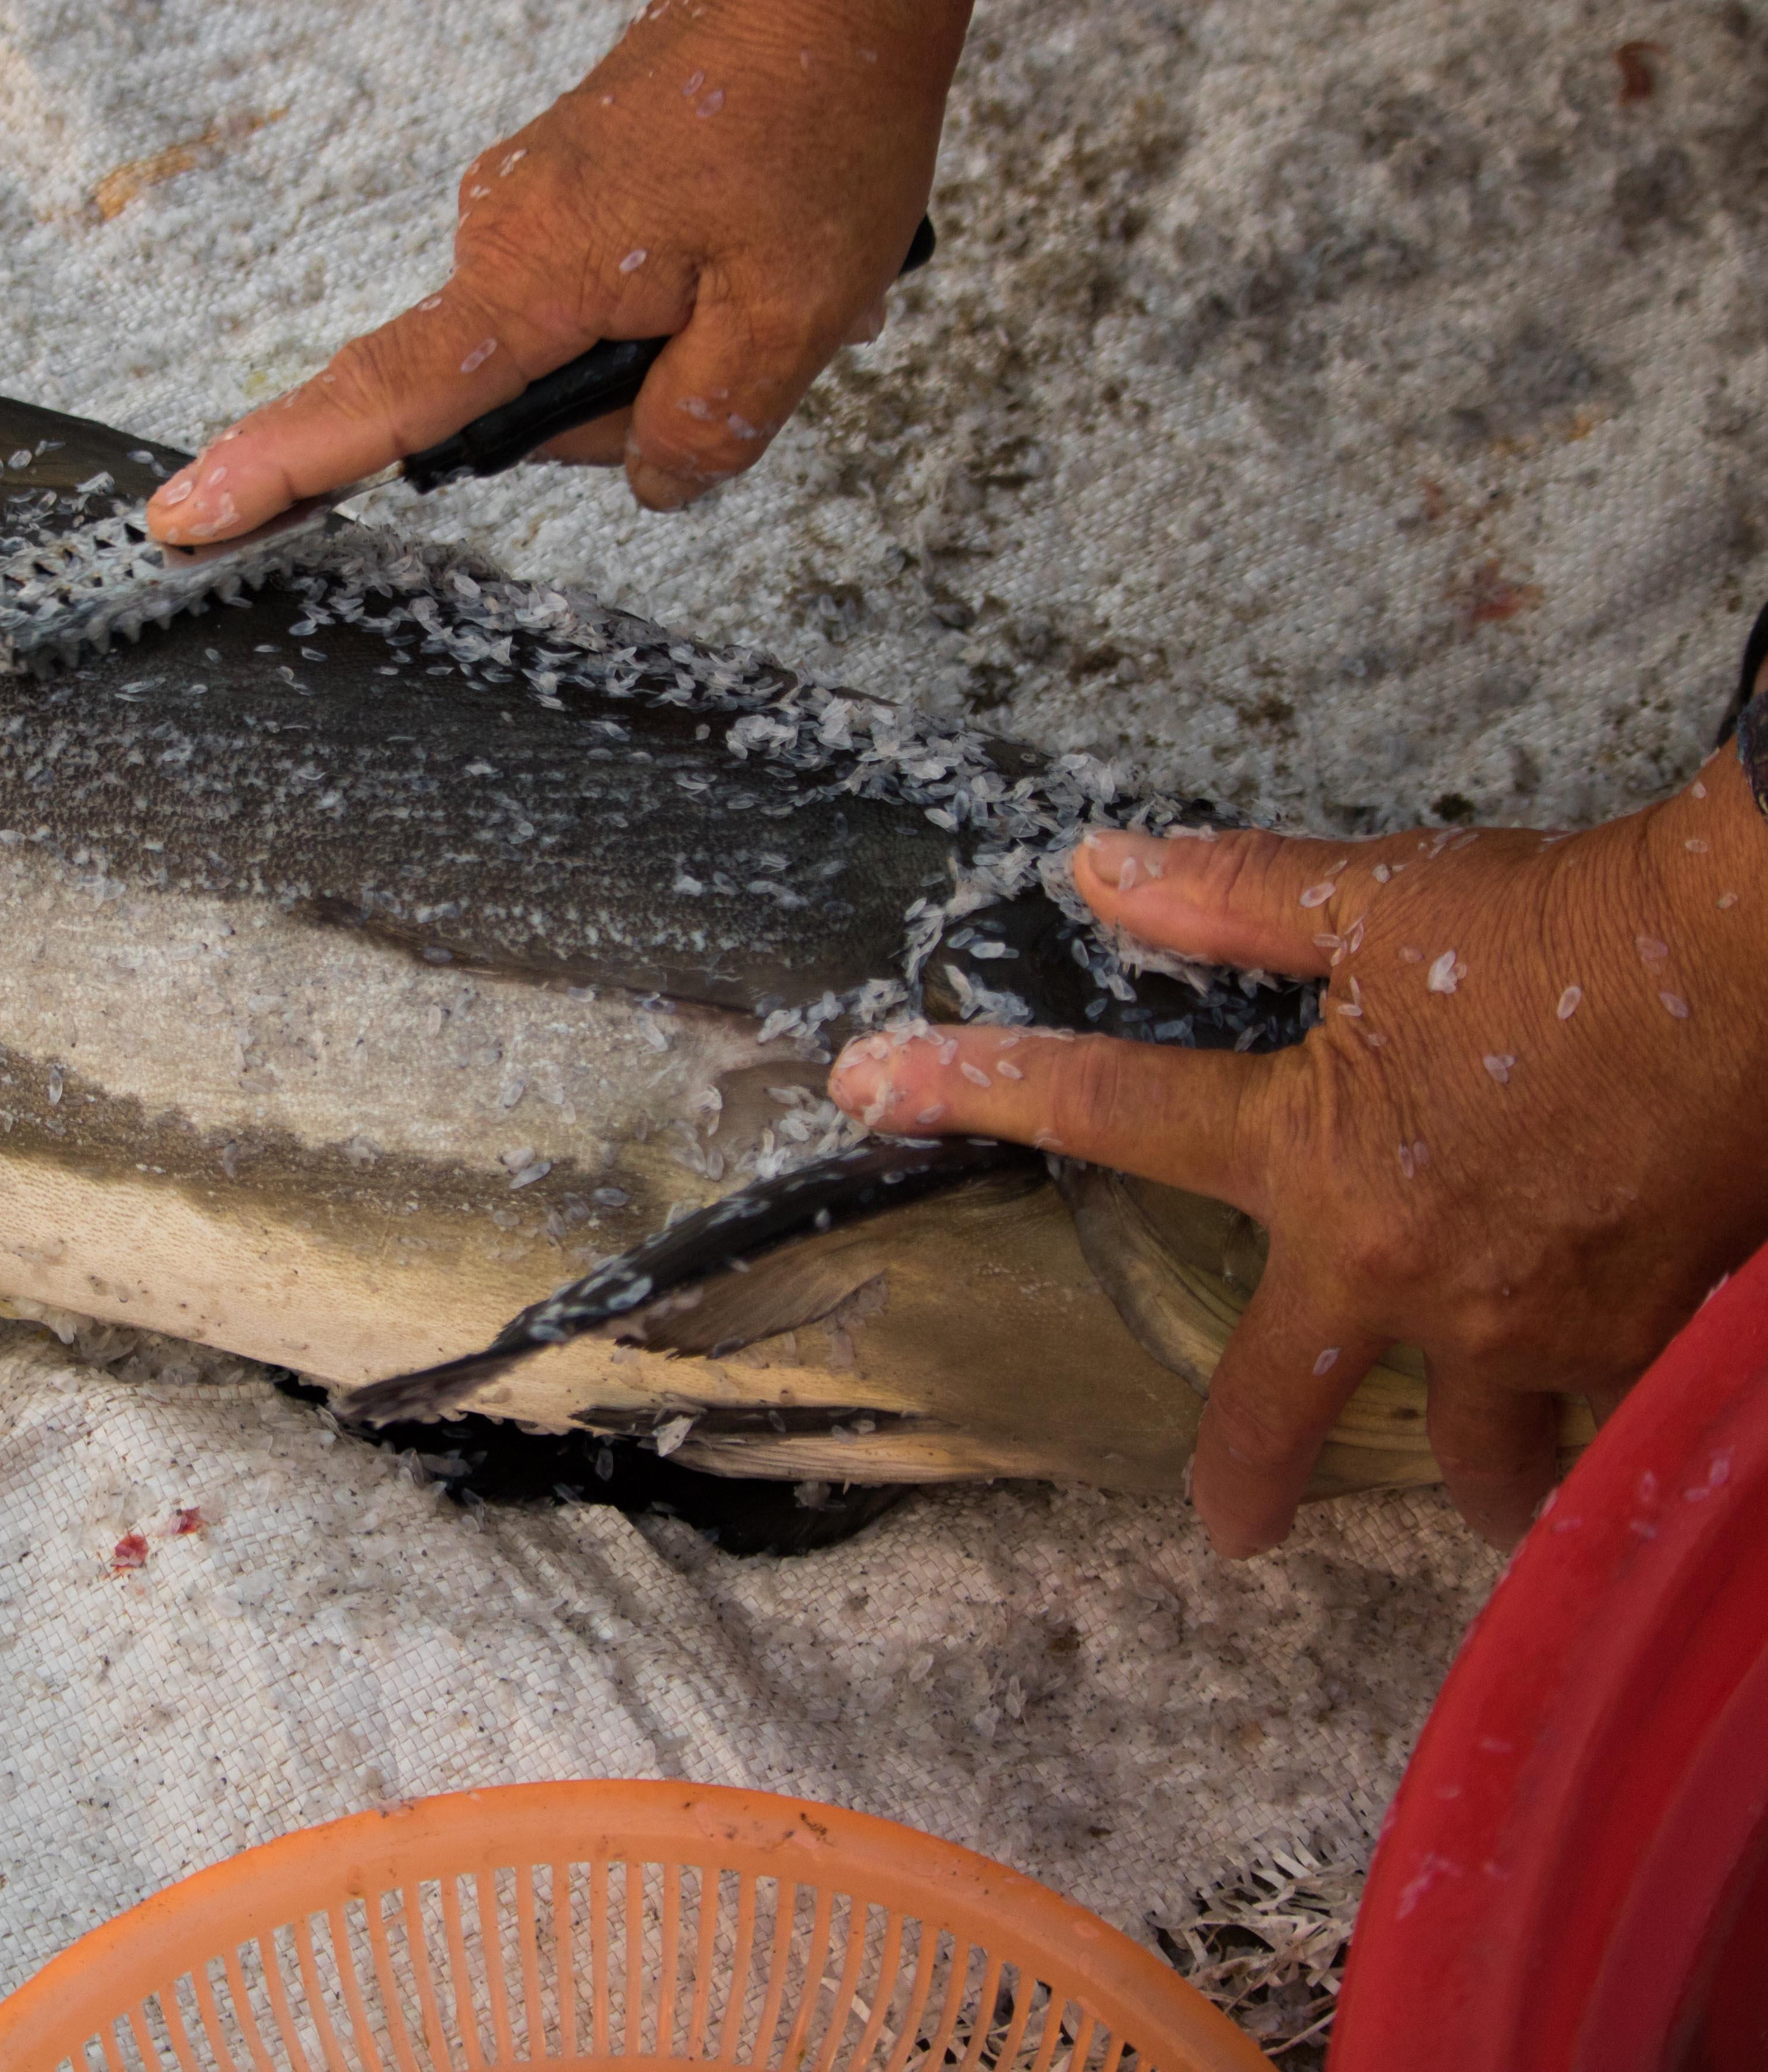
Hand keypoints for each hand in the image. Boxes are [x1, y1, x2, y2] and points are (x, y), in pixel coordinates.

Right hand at [145, 0, 972, 544]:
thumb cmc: (813, 121)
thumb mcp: (792, 315)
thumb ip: (705, 427)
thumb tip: (655, 481)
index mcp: (532, 273)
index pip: (383, 400)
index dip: (283, 468)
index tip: (186, 518)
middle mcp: (500, 233)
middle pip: (519, 405)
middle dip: (634, 405)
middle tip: (748, 335)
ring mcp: (525, 207)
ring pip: (568, 354)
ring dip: (669, 347)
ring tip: (759, 274)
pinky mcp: (560, 190)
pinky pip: (590, 296)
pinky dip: (671, 301)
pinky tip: (745, 254)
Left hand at [827, 750, 1767, 1556]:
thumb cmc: (1576, 930)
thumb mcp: (1383, 900)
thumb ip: (1238, 898)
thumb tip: (1104, 871)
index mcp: (1313, 1159)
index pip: (1103, 1114)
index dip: (971, 1090)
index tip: (868, 1086)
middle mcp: (1402, 1269)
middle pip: (1284, 1399)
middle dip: (1246, 1473)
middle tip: (1233, 1533)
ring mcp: (1525, 1322)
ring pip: (1481, 1444)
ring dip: (1477, 1472)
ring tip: (1480, 1490)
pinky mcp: (1641, 1334)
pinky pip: (1605, 1407)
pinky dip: (1605, 1410)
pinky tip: (1611, 1409)